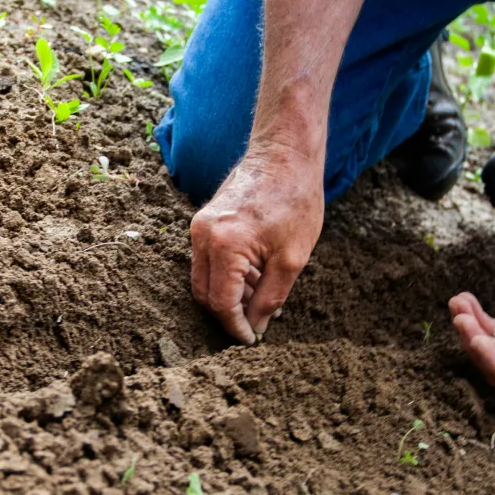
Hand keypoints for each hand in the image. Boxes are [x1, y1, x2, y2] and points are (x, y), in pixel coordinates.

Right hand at [190, 148, 323, 343]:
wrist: (285, 154)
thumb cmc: (295, 200)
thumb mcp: (292, 258)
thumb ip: (270, 298)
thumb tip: (256, 326)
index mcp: (224, 245)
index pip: (221, 303)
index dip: (235, 327)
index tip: (251, 340)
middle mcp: (203, 236)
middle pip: (204, 294)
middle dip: (228, 314)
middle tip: (255, 324)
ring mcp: (199, 227)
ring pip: (203, 279)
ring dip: (228, 295)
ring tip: (260, 297)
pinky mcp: (203, 221)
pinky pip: (207, 261)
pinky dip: (226, 276)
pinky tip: (254, 277)